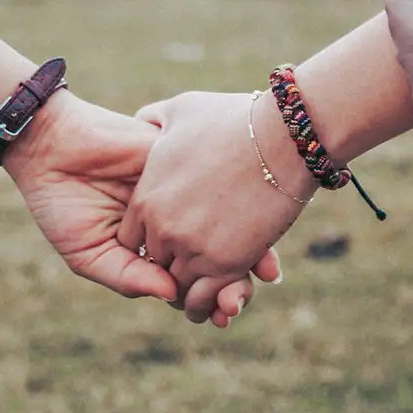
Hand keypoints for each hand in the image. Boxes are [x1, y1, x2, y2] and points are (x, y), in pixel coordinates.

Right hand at [5, 90, 261, 320]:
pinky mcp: (182, 159)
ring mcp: (181, 188)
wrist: (51, 146)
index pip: (189, 276)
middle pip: (215, 251)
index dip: (209, 298)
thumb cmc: (62, 203)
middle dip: (234, 278)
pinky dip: (237, 205)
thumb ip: (128, 276)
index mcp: (152, 244)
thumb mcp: (89, 252)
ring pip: (225, 220)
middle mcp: (173, 216)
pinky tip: (247, 229)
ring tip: (258, 275)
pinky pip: (217, 182)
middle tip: (240, 300)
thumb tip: (172, 296)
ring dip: (246, 247)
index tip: (224, 315)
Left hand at [121, 90, 312, 324]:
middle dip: (170, 263)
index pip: (131, 239)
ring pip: (178, 288)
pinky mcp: (226, 265)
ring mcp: (192, 249)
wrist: (282, 136)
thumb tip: (144, 122)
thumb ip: (153, 119)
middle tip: (191, 261)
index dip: (148, 239)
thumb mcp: (180, 110)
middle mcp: (163, 228)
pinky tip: (223, 295)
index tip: (170, 235)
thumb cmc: (233, 119)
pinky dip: (211, 303)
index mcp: (146, 197)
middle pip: (154, 265)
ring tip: (207, 284)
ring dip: (191, 289)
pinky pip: (205, 299)